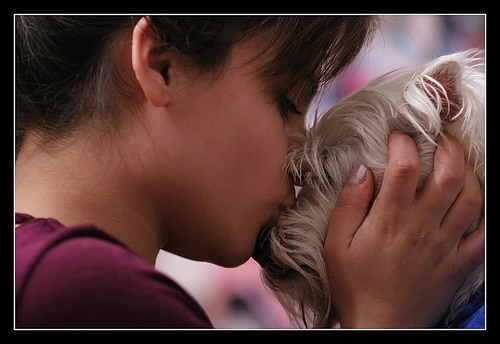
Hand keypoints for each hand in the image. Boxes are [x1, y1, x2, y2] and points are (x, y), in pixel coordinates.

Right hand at [324, 131, 483, 327]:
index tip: (397, 137)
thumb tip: (362, 170)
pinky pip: (484, 234)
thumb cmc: (354, 284)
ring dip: (470, 172)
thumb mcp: (335, 244)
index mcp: (390, 219)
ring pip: (472, 198)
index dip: (404, 143)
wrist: (380, 325)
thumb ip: (349, 204)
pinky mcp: (458, 263)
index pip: (405, 167)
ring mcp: (445, 245)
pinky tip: (478, 198)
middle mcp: (423, 227)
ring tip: (460, 160)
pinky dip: (486, 212)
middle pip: (449, 175)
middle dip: (449, 147)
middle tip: (440, 137)